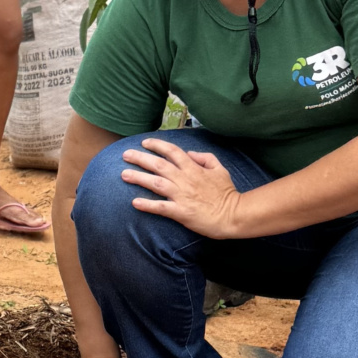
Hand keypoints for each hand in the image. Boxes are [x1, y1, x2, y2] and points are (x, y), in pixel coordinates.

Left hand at [120, 139, 249, 239]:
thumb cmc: (227, 193)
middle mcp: (184, 179)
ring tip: (124, 175)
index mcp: (193, 168)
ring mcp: (181, 195)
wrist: (233, 215)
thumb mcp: (220, 169)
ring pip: (155, 183)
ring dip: (138, 178)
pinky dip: (147, 205)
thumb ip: (205, 158)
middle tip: (125, 155)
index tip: (145, 143)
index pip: (172, 151)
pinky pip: (161, 207)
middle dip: (140, 158)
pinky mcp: (181, 212)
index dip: (157, 145)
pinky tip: (134, 202)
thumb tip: (190, 153)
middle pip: (158, 164)